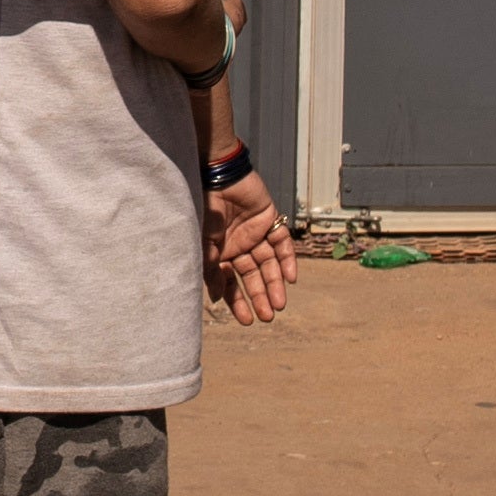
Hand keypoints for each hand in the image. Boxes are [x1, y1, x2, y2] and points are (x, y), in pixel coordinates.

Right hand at [202, 156, 293, 326]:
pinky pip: (283, 244)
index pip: (230, 283)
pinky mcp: (271, 220)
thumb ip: (211, 269)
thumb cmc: (205, 207)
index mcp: (220, 253)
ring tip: (280, 303)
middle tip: (268, 316)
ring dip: (275, 283)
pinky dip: (288, 260)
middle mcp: (238, 246)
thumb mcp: (204, 243)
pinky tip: (291, 278)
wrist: (219, 175)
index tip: (248, 320)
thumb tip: (217, 299)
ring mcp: (255, 234)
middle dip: (260, 296)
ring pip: (269, 264)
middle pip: (252, 276)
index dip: (238, 301)